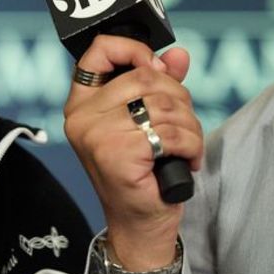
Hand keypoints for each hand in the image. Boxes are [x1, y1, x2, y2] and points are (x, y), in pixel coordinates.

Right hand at [62, 35, 201, 269]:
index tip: (156, 66)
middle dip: (178, 97)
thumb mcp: (146, 121)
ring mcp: (97, 135)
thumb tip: (177, 55)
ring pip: (163, 104)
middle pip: (144, 76)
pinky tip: (188, 159)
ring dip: (190, 126)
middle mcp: (82, 116)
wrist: (138, 223)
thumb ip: (159, 84)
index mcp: (82, 104)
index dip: (133, 49)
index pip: (99, 51)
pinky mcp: (118, 153)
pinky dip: (191, 145)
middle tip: (183, 124)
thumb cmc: (141, 173)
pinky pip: (170, 132)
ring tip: (188, 146)